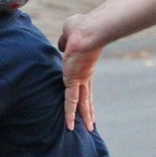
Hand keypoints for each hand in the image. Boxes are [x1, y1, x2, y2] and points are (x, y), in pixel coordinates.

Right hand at [58, 15, 99, 130]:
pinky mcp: (74, 81)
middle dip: (88, 111)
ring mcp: (80, 79)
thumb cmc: (81, 26)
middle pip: (86, 97)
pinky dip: (69, 113)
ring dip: (85, 116)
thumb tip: (62, 45)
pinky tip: (70, 126)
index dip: (85, 94)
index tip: (87, 104)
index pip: (84, 84)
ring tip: (89, 130)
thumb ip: (65, 40)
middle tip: (92, 124)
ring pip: (82, 102)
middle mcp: (84, 75)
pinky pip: (70, 101)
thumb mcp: (70, 33)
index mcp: (84, 66)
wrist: (86, 30)